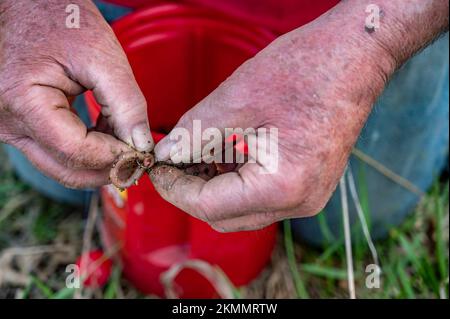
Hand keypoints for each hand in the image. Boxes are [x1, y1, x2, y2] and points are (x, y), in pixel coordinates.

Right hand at [0, 0, 152, 187]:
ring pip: (63, 165)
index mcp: (23, 101)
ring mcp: (11, 128)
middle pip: (66, 169)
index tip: (142, 152)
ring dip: (100, 160)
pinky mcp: (22, 127)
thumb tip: (142, 145)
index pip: (75, 151)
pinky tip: (108, 133)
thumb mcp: (103, 56)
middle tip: (140, 159)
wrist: (31, 6)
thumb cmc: (62, 21)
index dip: (114, 157)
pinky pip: (58, 152)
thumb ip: (127, 104)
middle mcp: (8, 123)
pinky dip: (88, 149)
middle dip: (109, 169)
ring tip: (126, 140)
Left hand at [150, 0, 446, 231]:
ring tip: (194, 154)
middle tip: (171, 160)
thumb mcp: (237, 99)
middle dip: (190, 191)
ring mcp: (307, 198)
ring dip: (212, 187)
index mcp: (282, 186)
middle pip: (225, 216)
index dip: (175, 188)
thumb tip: (165, 154)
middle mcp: (299, 203)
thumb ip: (194, 134)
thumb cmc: (304, 70)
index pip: (209, 206)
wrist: (354, 58)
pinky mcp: (308, 186)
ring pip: (241, 210)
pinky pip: (260, 197)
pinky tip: (222, 154)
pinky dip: (234, 182)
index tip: (156, 167)